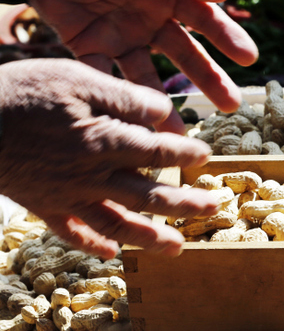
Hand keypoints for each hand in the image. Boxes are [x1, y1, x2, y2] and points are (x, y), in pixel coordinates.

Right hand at [0, 59, 221, 258]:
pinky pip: (71, 232)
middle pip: (148, 196)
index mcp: (105, 141)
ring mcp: (68, 195)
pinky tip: (112, 252)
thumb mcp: (78, 78)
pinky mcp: (43, 205)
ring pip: (117, 222)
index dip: (185, 155)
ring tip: (176, 247)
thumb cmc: (24, 91)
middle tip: (212, 208)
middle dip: (184, 204)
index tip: (205, 156)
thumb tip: (163, 110)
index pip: (157, 154)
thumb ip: (124, 97)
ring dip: (149, 237)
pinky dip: (92, 244)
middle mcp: (92, 175)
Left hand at [25, 0, 257, 131]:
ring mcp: (123, 38)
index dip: (228, 40)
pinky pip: (105, 77)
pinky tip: (131, 121)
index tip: (249, 60)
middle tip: (231, 105)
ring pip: (149, 77)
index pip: (206, 21)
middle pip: (186, 57)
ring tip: (178, 133)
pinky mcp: (91, 48)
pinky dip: (115, 98)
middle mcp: (152, 21)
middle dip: (210, 80)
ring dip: (163, 104)